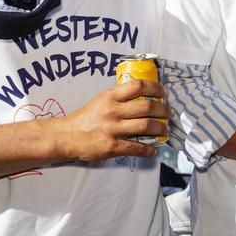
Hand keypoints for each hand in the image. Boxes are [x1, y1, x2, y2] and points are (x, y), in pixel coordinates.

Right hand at [53, 79, 169, 160]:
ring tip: (165, 130)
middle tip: (169, 113)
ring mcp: (113, 129)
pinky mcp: (112, 146)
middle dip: (163, 110)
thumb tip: (144, 97)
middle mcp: (113, 111)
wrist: (66, 136)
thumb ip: (119, 98)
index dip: (155, 88)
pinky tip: (153, 150)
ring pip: (146, 126)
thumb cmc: (85, 118)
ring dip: (160, 128)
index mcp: (110, 97)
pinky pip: (137, 147)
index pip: (137, 86)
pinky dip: (148, 149)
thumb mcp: (101, 101)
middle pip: (146, 106)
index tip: (163, 93)